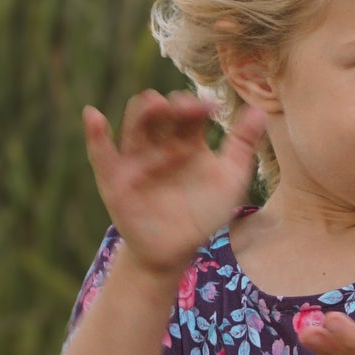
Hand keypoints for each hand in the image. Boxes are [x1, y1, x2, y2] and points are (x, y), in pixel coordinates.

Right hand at [82, 92, 262, 282]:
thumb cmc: (203, 213)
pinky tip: (93, 116)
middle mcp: (158, 142)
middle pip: (160, 114)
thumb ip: (241, 145)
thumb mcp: (229, 180)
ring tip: (156, 104)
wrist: (176, 251)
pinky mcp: (114, 177)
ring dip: (144, 113)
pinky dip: (94, 134)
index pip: (188, 114)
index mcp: (185, 139)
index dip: (197, 108)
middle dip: (173, 107)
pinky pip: (101, 153)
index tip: (210, 108)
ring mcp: (135, 157)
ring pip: (134, 126)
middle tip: (188, 108)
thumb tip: (261, 110)